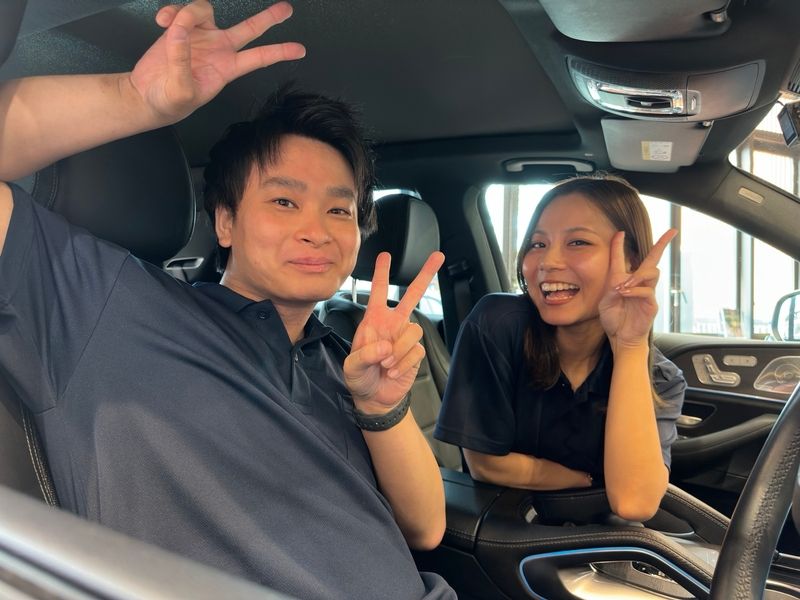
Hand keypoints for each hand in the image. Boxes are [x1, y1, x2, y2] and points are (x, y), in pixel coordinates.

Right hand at [129, 0, 304, 122]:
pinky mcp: (180, 30)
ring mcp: (201, 38)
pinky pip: (180, 11)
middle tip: (286, 8)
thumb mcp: (180, 92)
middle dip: (268, 18)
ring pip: (205, 10)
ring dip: (188, 13)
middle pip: (249, 29)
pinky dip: (170, 13)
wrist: (147, 97)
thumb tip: (179, 35)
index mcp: (226, 69)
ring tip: (171, 26)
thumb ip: (182, 65)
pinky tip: (161, 22)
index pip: (258, 58)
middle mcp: (218, 50)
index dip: (279, 53)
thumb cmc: (169, 102)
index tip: (300, 50)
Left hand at [343, 251, 444, 412]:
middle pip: (412, 295)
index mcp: (373, 320)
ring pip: (414, 329)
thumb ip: (365, 354)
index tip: (385, 255)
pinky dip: (403, 363)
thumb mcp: (352, 366)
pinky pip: (416, 351)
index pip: (377, 292)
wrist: (374, 398)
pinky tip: (394, 371)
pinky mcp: (415, 353)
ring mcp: (405, 338)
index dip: (381, 273)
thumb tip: (385, 346)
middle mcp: (392, 324)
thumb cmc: (360, 378)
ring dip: (399, 349)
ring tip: (386, 364)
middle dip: (425, 275)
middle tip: (438, 256)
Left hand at [598, 229, 676, 349]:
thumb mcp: (605, 303)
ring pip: (652, 272)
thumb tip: (622, 283)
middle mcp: (638, 283)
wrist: (620, 337)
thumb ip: (611, 291)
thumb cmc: (613, 319)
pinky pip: (647, 291)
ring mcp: (647, 293)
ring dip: (638, 275)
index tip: (620, 232)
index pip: (623, 258)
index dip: (620, 245)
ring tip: (624, 285)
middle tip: (671, 233)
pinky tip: (625, 293)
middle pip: (653, 259)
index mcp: (623, 280)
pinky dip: (635, 290)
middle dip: (662, 244)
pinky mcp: (651, 304)